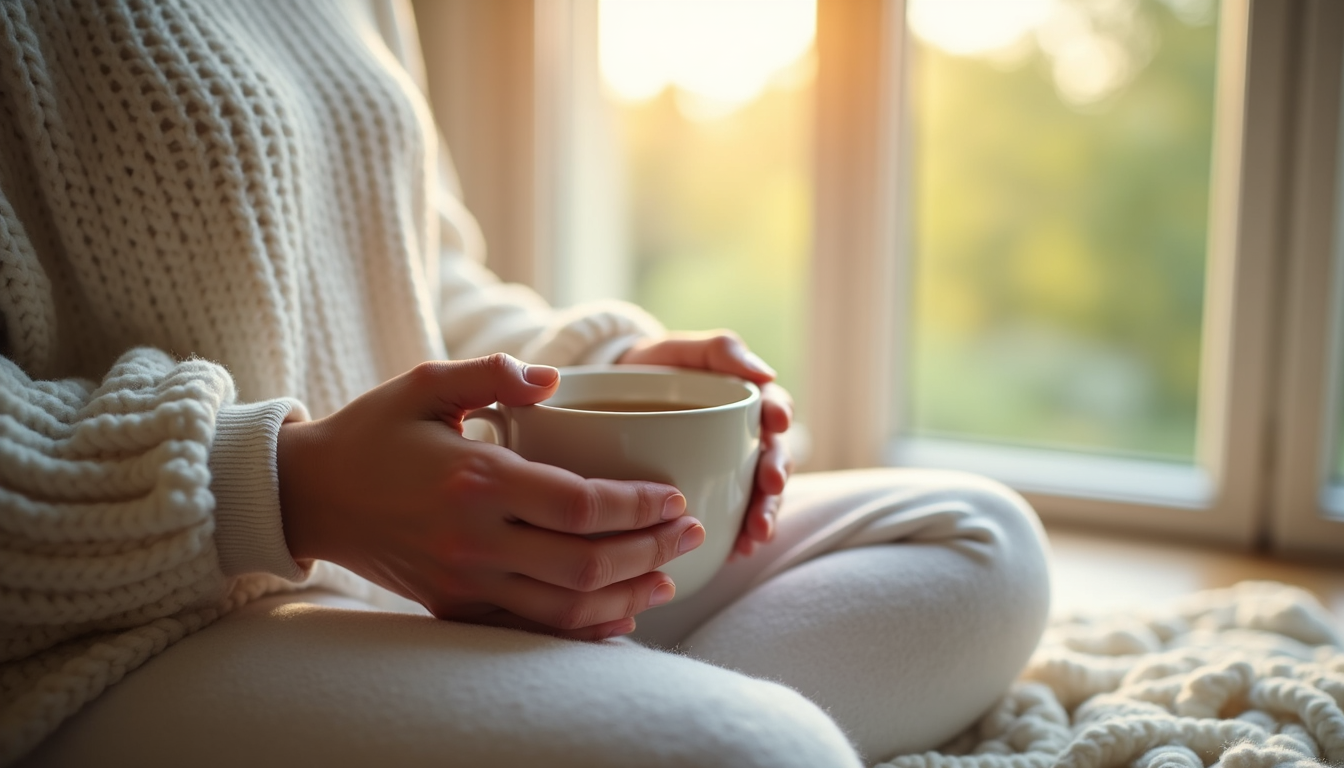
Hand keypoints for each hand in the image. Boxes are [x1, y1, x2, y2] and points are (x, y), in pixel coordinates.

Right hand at [277, 353, 704, 640]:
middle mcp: (475, 539)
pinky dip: (580, 630)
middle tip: (690, 533)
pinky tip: (616, 616)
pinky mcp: (454, 607)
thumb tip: (553, 379)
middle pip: (586, 564)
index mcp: (477, 479)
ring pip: (565, 609)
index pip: (581, 506)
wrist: (308, 494)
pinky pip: (530, 631)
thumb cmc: (373, 432)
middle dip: (651, 552)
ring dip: (627, 597)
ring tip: (667, 577)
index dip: (639, 507)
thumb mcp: (425, 383)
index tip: (674, 497)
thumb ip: (492, 373)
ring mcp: (464, 582)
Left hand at [617, 332, 793, 557]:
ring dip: (765, 514)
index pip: (773, 405)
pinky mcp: (709, 500)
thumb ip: (717, 349)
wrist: (601, 402)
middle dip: (777, 474)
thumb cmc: (648, 370)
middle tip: (770, 487)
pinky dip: (739, 538)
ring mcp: (729, 474)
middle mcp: (744, 440)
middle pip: (773, 456)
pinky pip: (731, 523)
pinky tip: (737, 552)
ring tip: (757, 534)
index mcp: (744, 402)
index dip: (780, 413)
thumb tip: (765, 371)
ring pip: (759, 495)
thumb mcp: (676, 350)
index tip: (775, 424)